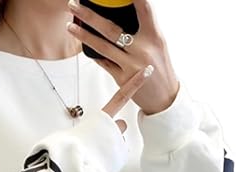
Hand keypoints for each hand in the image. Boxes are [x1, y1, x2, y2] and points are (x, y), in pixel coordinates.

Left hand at [67, 0, 180, 114]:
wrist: (165, 98)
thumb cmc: (160, 69)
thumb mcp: (158, 44)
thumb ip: (144, 29)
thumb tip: (123, 15)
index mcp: (154, 37)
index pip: (145, 9)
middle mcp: (142, 50)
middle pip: (111, 29)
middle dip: (90, 16)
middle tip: (75, 5)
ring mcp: (131, 66)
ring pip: (102, 47)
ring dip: (84, 36)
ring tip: (70, 26)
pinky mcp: (122, 80)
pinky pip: (104, 63)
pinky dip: (94, 54)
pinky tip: (84, 46)